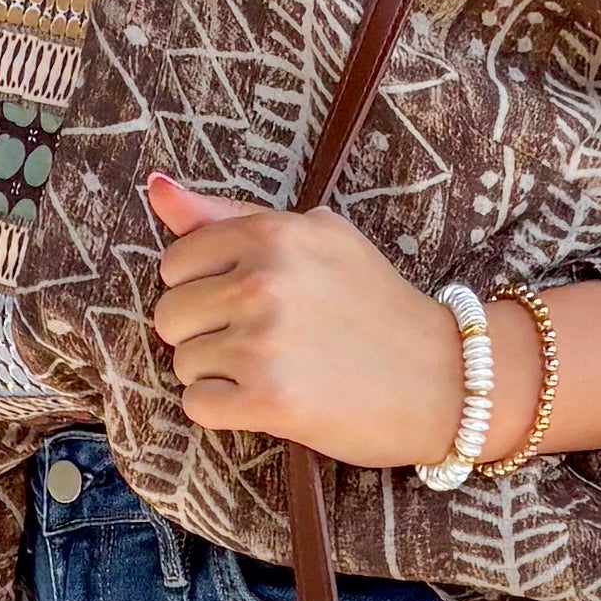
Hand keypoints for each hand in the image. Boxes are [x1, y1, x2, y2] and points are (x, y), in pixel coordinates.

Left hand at [145, 172, 469, 465]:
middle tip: (266, 341)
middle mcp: (264, 281)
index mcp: (273, 234)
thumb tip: (155, 188)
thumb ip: (229, 215)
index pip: (175, 264)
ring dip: (219, 375)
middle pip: (170, 316)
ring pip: (184, 364)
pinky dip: (227, 411)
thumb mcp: (314, 239)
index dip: (205, 289)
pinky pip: (198, 406)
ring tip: (276, 369)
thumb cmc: (374, 306)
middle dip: (206, 334)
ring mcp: (265, 342)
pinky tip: (270, 400)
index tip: (249, 302)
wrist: (445, 378)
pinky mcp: (270, 400)